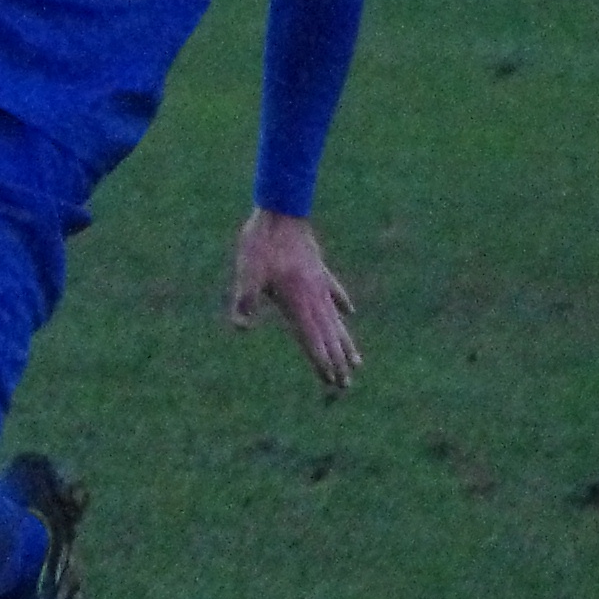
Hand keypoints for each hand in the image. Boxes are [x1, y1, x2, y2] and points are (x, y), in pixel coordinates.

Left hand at [227, 208, 360, 390]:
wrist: (281, 212)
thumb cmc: (261, 243)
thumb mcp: (247, 273)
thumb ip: (245, 301)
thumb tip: (240, 328)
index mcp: (297, 302)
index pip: (312, 340)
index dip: (321, 362)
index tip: (332, 381)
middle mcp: (314, 297)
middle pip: (328, 336)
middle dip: (337, 362)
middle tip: (346, 385)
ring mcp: (320, 283)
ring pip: (336, 319)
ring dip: (345, 341)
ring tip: (358, 362)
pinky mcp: (319, 269)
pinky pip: (334, 292)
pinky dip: (342, 304)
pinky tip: (350, 313)